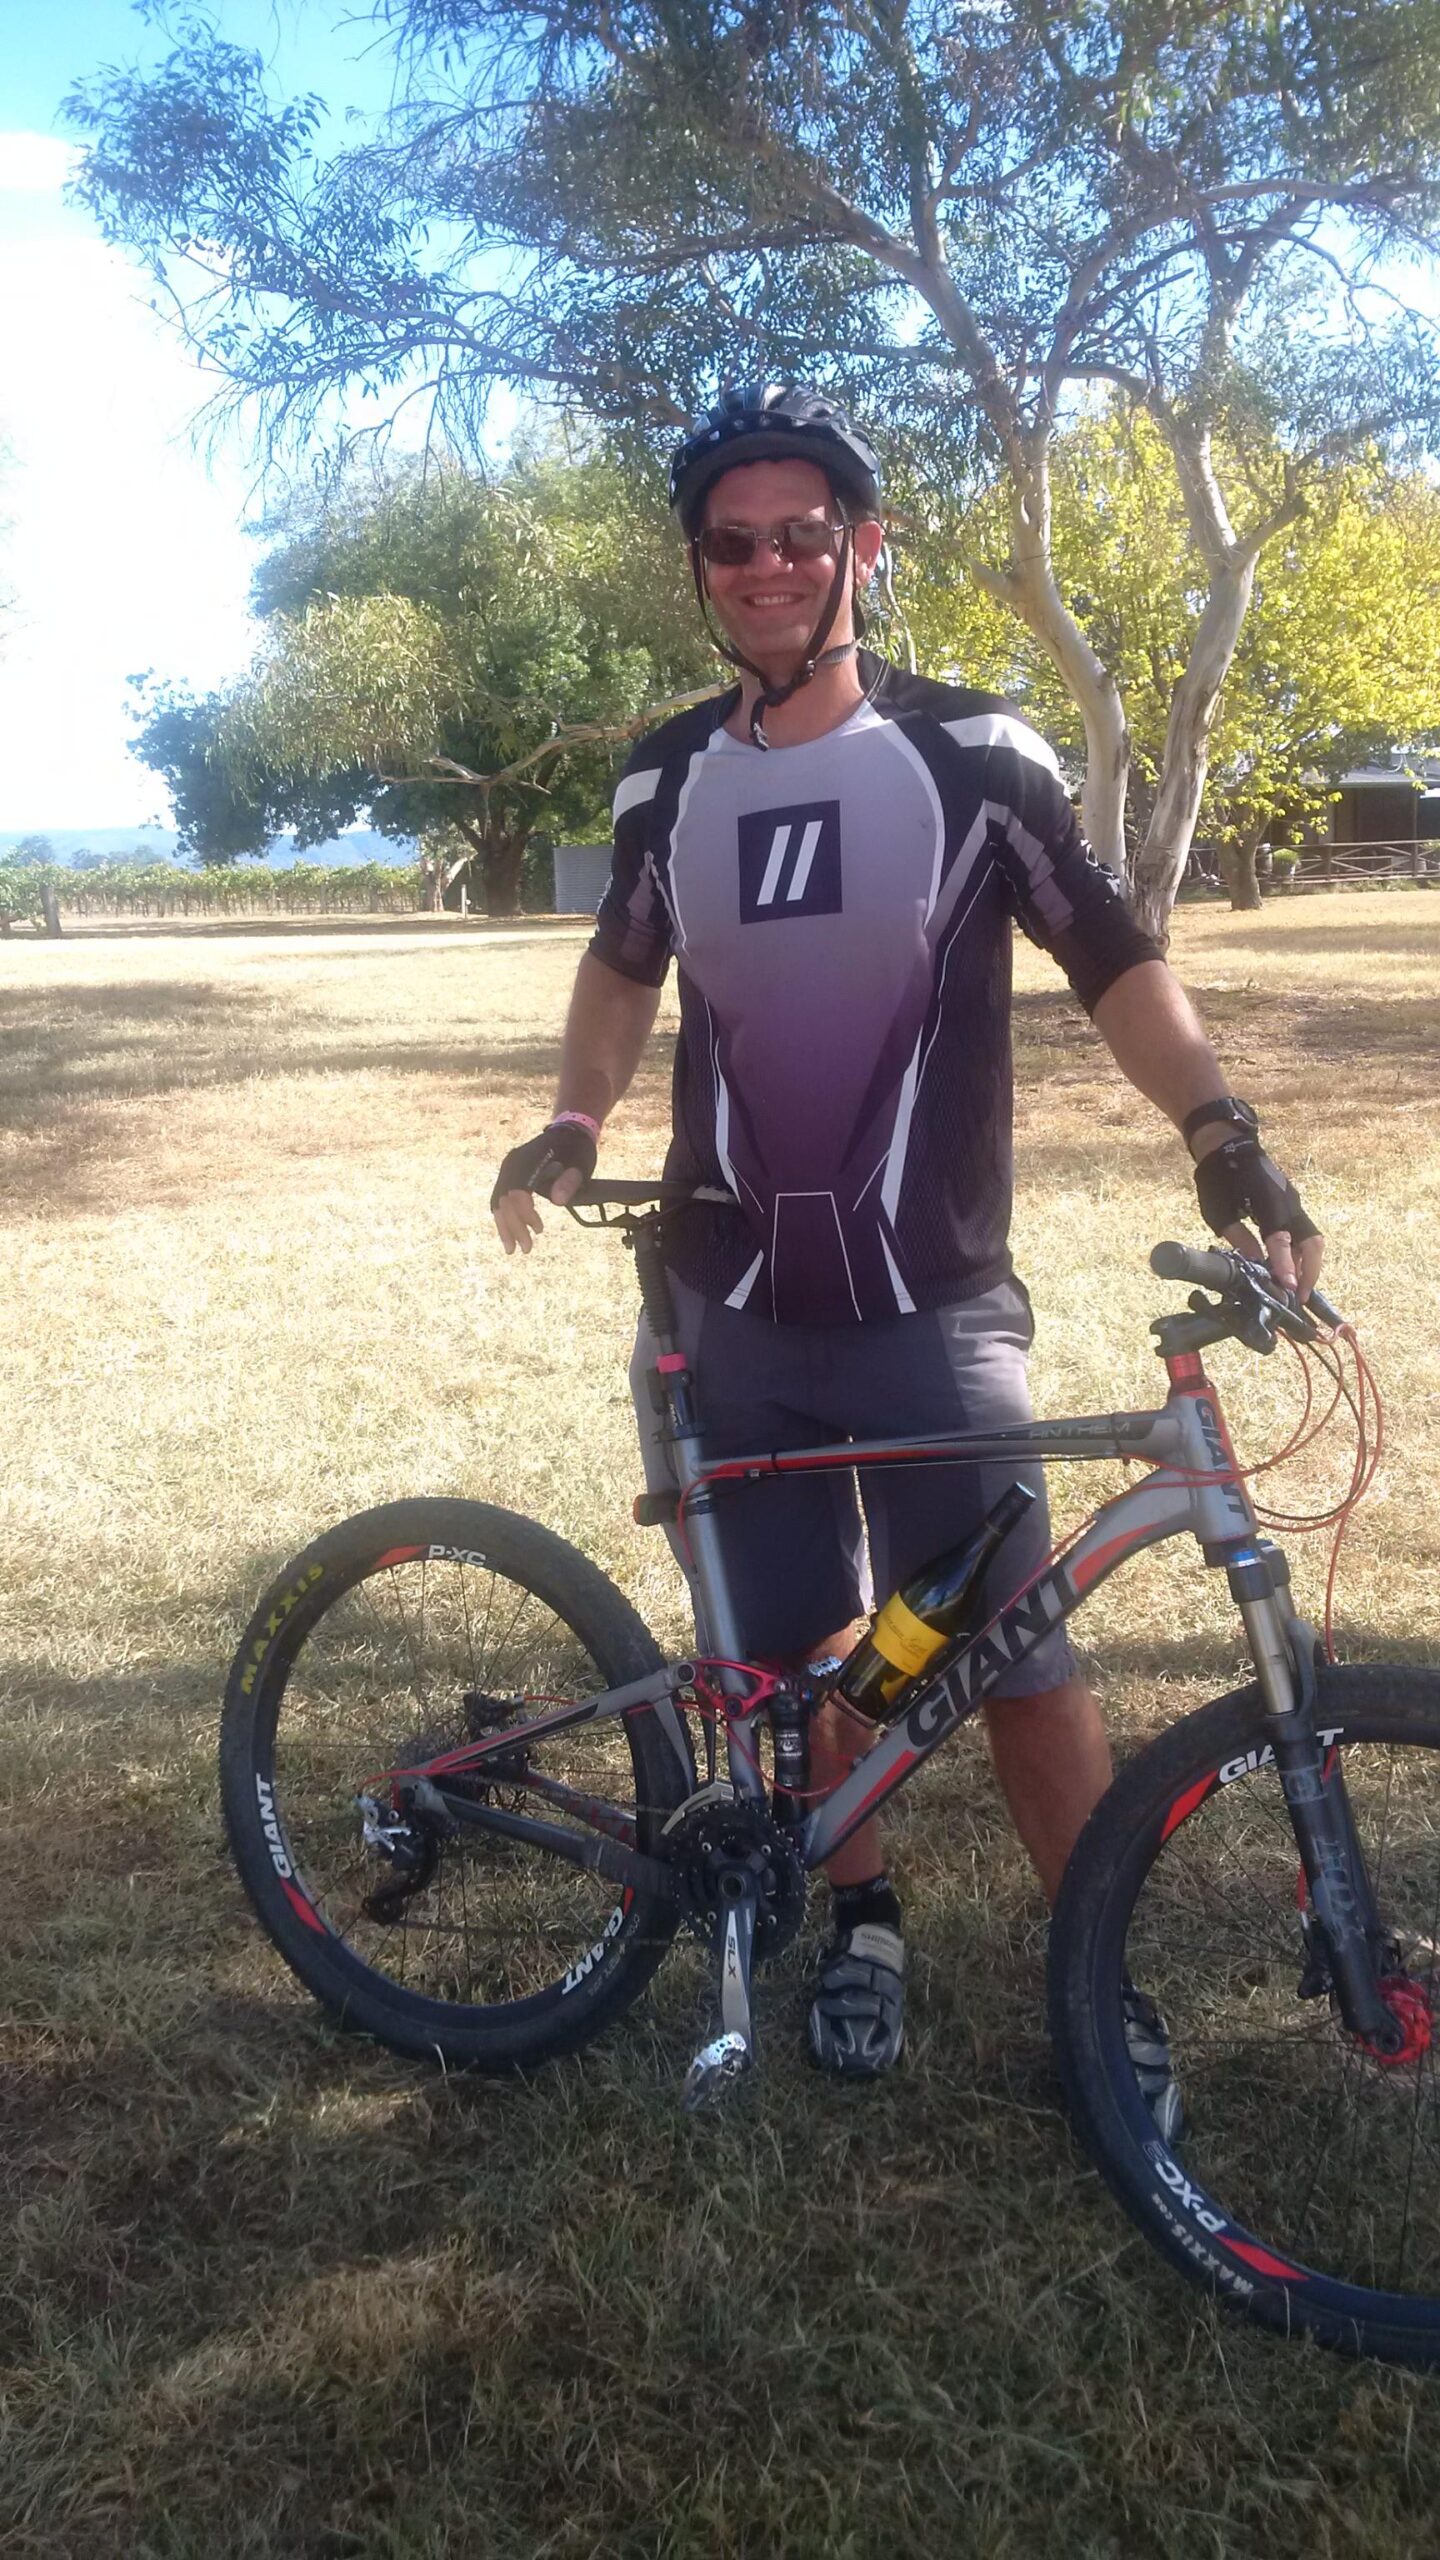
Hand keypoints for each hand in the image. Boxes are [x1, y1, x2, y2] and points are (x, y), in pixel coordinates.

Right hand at [491, 1121, 597, 1255]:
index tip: (539, 1229)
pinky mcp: (509, 1174)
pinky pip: (500, 1198)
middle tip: (525, 1249)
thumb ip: (570, 1181)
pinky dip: (504, 1217)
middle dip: (513, 1226)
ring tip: (512, 1248)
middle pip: (504, 1199)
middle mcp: (512, 1162)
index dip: (525, 1213)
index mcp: (529, 1159)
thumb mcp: (581, 1164)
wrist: (568, 1132)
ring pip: (498, 1200)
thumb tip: (558, 1201)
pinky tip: (508, 1233)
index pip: (518, 1190)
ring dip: (504, 1226)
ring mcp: (508, 1168)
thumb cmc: (576, 1149)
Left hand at [1192, 1133, 1324, 1299]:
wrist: (1228, 1144)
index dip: (1285, 1266)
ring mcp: (1294, 1201)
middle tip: (1299, 1295)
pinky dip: (1302, 1251)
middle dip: (1309, 1271)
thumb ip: (1238, 1237)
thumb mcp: (1217, 1211)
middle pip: (1311, 1242)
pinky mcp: (1292, 1201)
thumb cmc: (1218, 1178)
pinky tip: (1292, 1266)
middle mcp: (1288, 1203)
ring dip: (1309, 1264)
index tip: (1289, 1289)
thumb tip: (1255, 1261)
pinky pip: (1304, 1231)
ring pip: (1312, 1238)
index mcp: (1268, 1204)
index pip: (1280, 1241)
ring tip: (1298, 1286)